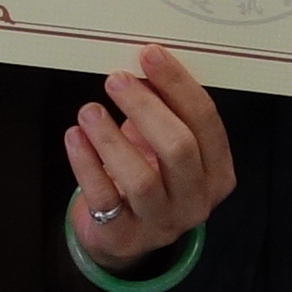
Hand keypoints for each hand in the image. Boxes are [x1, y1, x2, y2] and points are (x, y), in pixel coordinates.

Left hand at [63, 43, 234, 271]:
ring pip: (142, 179)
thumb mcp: (163, 144)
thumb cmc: (148, 175)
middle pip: (179, 148)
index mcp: (217, 171)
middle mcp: (197, 200)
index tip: (149, 54)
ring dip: (112, 138)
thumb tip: (145, 64)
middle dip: (146, 107)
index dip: (178, 85)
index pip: (206, 121)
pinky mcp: (124, 237)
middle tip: (116, 79)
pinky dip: (87, 164)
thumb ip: (163, 109)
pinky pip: (105, 198)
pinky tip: (74, 137)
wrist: (123, 236)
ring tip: (89, 111)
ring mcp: (163, 223)